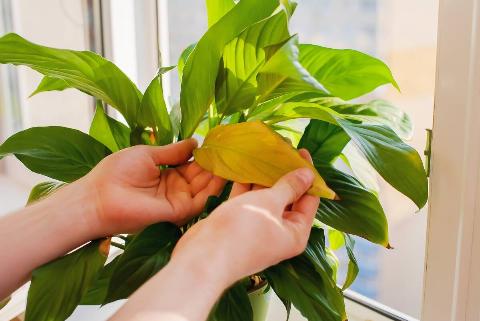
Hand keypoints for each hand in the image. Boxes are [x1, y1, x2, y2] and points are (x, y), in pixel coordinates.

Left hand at [81, 139, 224, 236]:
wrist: (98, 196)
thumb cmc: (116, 172)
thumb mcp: (148, 154)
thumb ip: (173, 151)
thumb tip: (195, 142)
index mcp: (166, 173)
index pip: (192, 164)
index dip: (205, 155)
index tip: (218, 143)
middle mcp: (174, 188)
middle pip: (201, 176)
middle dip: (215, 165)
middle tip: (231, 152)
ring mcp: (176, 200)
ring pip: (204, 189)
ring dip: (218, 176)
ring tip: (231, 162)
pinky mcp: (176, 212)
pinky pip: (199, 202)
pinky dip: (213, 191)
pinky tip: (222, 176)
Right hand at [170, 150, 318, 287]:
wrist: (203, 256)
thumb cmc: (243, 231)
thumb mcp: (270, 204)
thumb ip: (289, 187)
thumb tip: (308, 174)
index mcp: (295, 233)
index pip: (309, 199)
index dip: (307, 175)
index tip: (302, 151)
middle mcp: (279, 232)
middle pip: (287, 197)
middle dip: (283, 173)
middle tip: (282, 148)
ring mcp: (257, 227)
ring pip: (265, 197)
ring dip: (264, 176)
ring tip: (264, 151)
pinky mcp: (238, 223)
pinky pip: (246, 200)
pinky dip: (245, 184)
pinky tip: (244, 164)